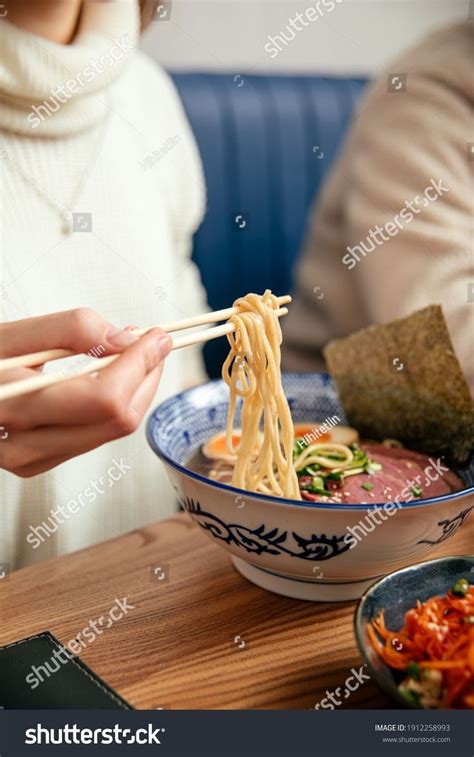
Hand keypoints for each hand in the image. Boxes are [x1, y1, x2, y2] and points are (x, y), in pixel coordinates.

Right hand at [0, 308, 171, 476]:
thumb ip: (70, 329)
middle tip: (150, 341)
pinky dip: (112, 405)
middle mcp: (23, 446)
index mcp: (12, 406)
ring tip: (130, 353)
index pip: (104, 398)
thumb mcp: (9, 334)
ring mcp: (30, 461)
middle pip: (119, 419)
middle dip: (146, 375)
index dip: (140, 365)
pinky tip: (108, 377)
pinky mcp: (36, 463)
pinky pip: (94, 436)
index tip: (158, 335)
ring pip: (113, 431)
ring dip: (134, 390)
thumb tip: (127, 339)